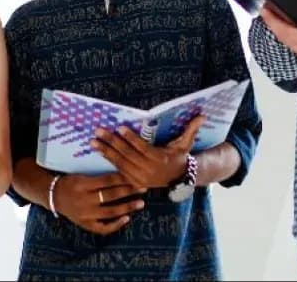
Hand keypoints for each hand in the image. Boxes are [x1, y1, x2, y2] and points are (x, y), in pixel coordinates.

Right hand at [52, 172, 145, 234]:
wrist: (54, 196)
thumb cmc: (70, 182)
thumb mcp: (81, 175)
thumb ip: (98, 175)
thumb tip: (121, 170)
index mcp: (83, 184)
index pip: (107, 180)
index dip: (122, 178)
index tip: (135, 175)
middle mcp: (84, 200)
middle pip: (111, 195)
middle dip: (129, 191)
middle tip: (143, 187)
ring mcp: (86, 214)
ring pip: (110, 211)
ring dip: (128, 207)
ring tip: (141, 203)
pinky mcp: (86, 224)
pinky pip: (103, 227)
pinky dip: (116, 224)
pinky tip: (127, 219)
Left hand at [90, 115, 204, 189]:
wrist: (179, 179)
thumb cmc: (180, 156)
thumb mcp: (186, 143)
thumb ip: (192, 128)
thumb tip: (203, 115)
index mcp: (159, 159)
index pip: (142, 147)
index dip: (131, 138)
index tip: (120, 128)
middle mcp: (148, 170)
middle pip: (127, 155)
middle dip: (111, 142)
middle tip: (98, 132)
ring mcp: (140, 177)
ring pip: (120, 163)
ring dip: (105, 151)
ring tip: (93, 142)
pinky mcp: (134, 181)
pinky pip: (119, 170)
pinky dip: (109, 161)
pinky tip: (99, 152)